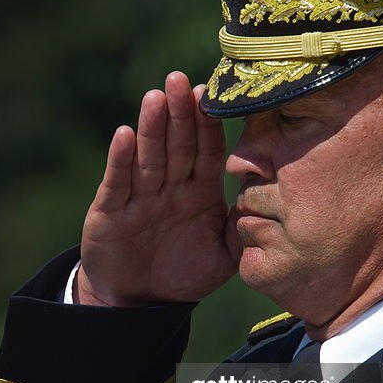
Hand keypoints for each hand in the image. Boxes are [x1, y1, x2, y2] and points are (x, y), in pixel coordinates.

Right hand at [77, 71, 236, 306]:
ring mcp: (139, 196)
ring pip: (148, 157)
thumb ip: (242, 230)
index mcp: (198, 191)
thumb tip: (271, 204)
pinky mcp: (110, 211)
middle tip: (180, 80)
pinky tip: (124, 134)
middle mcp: (169, 187)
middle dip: (180, 113)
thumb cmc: (183, 274)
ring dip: (152, 127)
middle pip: (177, 145)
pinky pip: (117, 182)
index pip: (207, 151)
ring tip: (155, 97)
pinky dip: (121, 159)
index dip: (208, 124)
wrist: (138, 302)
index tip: (212, 94)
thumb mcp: (223, 256)